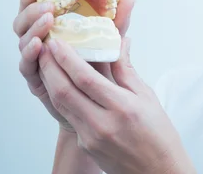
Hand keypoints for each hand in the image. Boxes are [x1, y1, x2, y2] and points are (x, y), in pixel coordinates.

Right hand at [13, 0, 135, 132]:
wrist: (99, 104)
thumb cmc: (101, 67)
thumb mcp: (110, 40)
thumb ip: (117, 20)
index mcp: (52, 29)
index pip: (34, 9)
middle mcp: (40, 42)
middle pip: (23, 23)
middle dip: (31, 11)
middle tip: (48, 6)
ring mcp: (36, 61)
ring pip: (23, 41)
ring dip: (33, 29)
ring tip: (47, 21)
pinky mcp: (36, 81)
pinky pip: (27, 66)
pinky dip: (30, 54)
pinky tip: (38, 45)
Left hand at [38, 35, 194, 173]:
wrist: (157, 172)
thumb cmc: (159, 135)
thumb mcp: (147, 97)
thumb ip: (127, 70)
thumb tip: (121, 42)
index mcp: (122, 107)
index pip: (85, 78)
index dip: (67, 58)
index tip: (57, 42)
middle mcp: (102, 124)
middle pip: (65, 91)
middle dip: (50, 66)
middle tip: (44, 47)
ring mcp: (90, 137)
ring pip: (61, 104)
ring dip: (50, 81)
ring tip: (47, 62)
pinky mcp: (85, 145)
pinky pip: (69, 116)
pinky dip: (62, 97)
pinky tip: (61, 84)